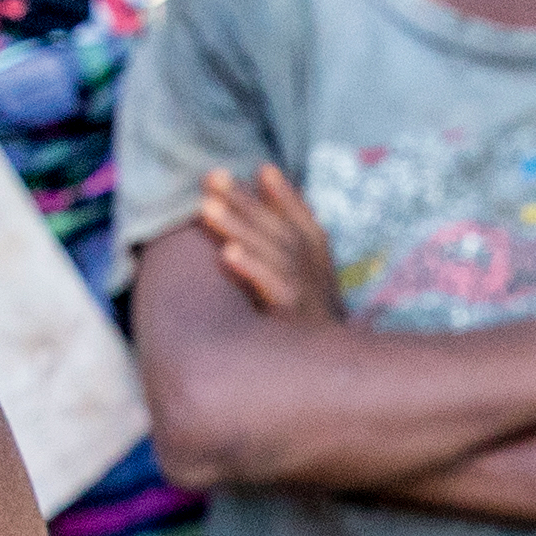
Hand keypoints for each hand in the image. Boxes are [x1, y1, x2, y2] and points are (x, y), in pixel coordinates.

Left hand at [195, 160, 342, 319]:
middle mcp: (313, 266)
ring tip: (207, 208)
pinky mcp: (293, 313)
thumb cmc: (307, 311)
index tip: (261, 168)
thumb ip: (286, 228)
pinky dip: (252, 266)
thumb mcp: (305, 269)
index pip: (300, 216)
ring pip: (271, 250)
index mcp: (317, 253)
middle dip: (244, 201)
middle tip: (212, 179)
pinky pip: (271, 285)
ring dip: (239, 227)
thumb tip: (263, 179)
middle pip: (277, 227)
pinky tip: (228, 253)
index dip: (283, 193)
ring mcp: (305, 289)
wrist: (328, 366)